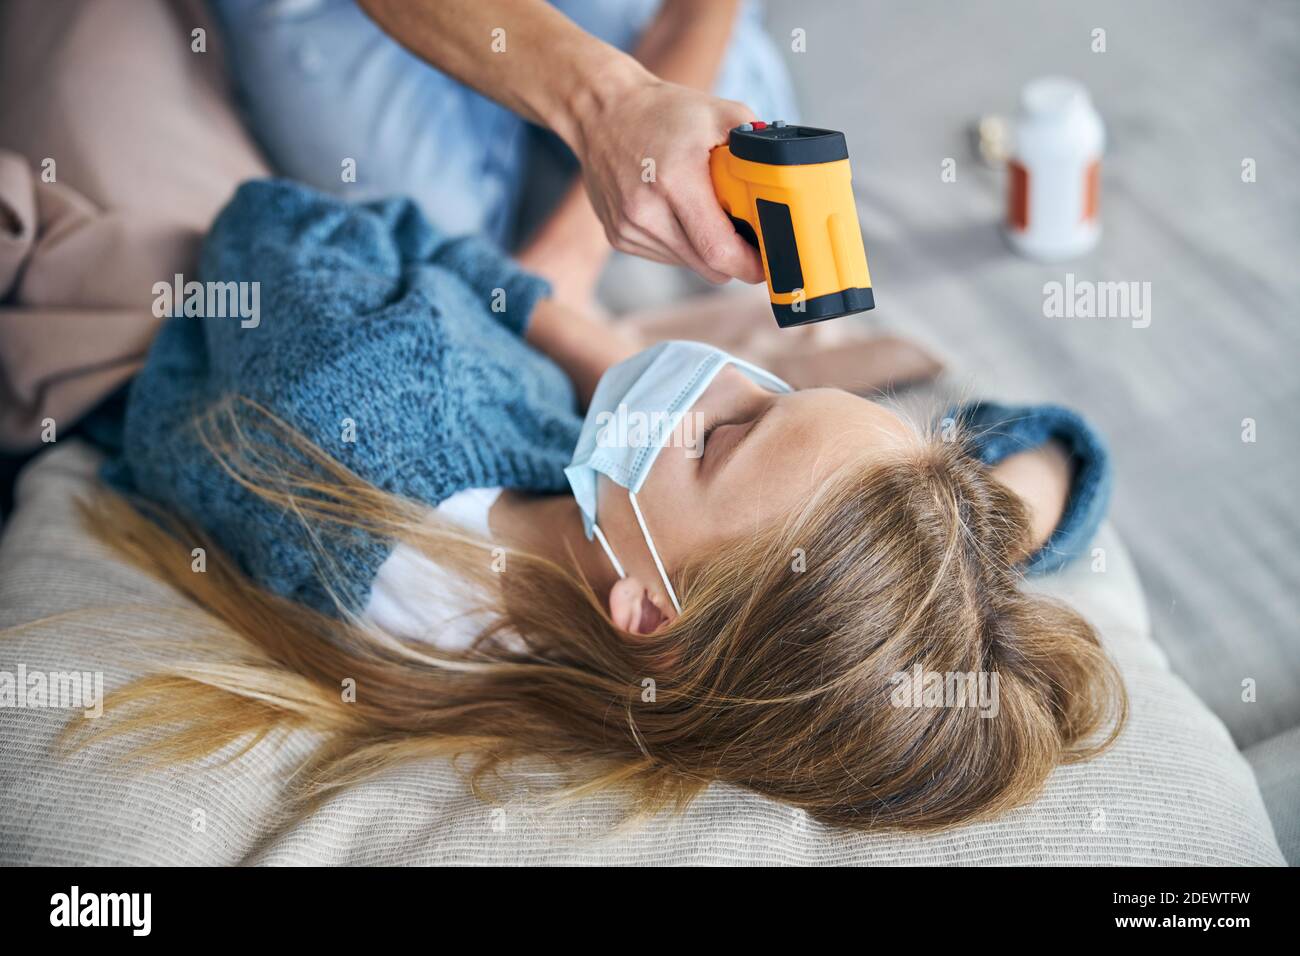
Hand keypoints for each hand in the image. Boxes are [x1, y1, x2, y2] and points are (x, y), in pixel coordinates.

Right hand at [569, 71, 764, 284]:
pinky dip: (682, 244)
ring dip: (707, 251)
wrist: (600, 111)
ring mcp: (628, 228)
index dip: (750, 265)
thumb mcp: (718, 113)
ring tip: (708, 214)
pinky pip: (666, 256)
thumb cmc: (662, 111)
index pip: (718, 250)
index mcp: (674, 181)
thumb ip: (757, 143)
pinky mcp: (618, 237)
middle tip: (751, 241)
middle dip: (735, 261)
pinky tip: (678, 213)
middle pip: (707, 267)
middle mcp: (645, 211)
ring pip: (688, 264)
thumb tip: (785, 178)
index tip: (769, 262)